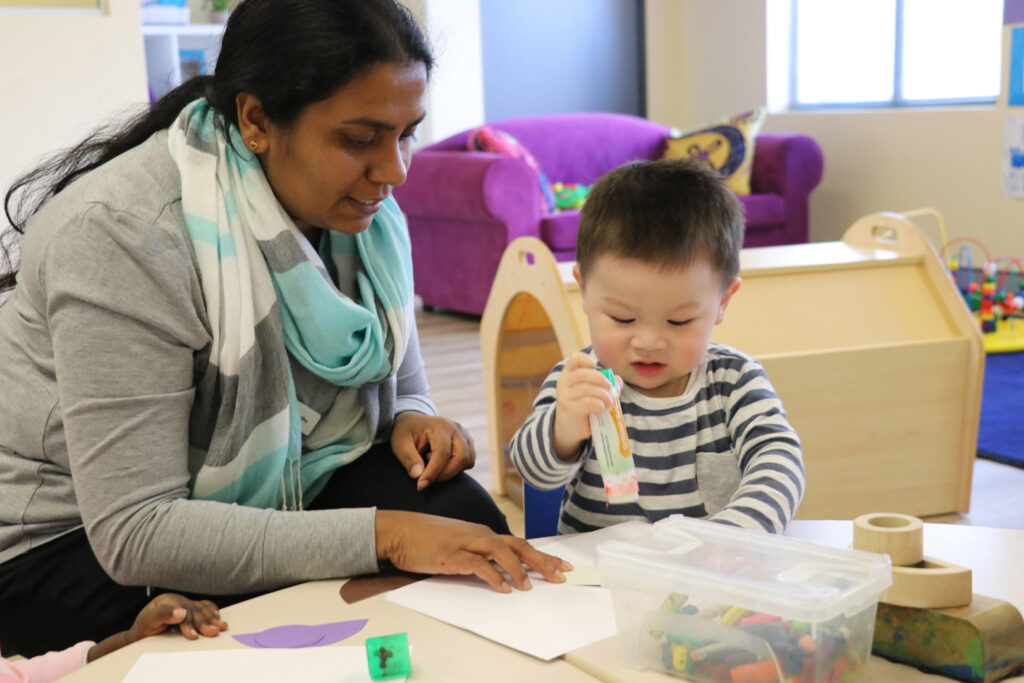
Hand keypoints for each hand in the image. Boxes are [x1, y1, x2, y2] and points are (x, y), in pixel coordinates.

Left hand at [88, 593, 227, 660]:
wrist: (142, 633)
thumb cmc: (143, 629)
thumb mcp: (147, 622)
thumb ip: (162, 615)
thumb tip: (181, 612)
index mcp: (166, 599)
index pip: (181, 610)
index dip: (189, 622)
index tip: (193, 635)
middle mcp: (177, 599)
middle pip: (194, 610)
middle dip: (204, 622)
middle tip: (212, 633)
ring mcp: (185, 603)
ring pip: (201, 609)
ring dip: (212, 618)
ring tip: (220, 627)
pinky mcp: (190, 608)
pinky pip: (204, 606)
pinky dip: (211, 611)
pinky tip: (217, 617)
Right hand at [375, 510, 572, 592]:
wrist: (399, 531)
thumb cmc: (427, 539)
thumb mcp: (459, 544)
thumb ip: (479, 556)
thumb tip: (500, 574)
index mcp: (484, 533)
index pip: (520, 544)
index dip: (542, 555)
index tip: (561, 566)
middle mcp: (480, 535)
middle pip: (518, 546)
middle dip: (541, 561)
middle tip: (560, 576)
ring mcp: (466, 543)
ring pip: (501, 552)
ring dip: (518, 569)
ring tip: (530, 587)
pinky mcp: (451, 554)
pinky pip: (477, 565)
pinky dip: (492, 576)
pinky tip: (503, 588)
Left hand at [391, 411, 474, 490]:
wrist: (414, 422)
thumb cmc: (406, 432)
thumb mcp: (400, 443)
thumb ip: (408, 459)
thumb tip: (418, 475)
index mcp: (440, 425)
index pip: (442, 453)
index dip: (432, 473)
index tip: (420, 486)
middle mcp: (456, 429)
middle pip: (461, 458)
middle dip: (444, 474)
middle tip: (426, 479)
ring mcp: (465, 435)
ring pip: (467, 461)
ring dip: (451, 471)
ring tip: (432, 465)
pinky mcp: (468, 443)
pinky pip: (469, 461)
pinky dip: (457, 468)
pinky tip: (441, 464)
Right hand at [552, 352, 614, 459]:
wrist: (569, 428)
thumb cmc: (583, 406)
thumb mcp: (594, 392)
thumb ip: (606, 384)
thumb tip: (618, 380)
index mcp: (569, 373)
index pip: (576, 358)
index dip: (588, 360)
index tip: (596, 367)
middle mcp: (564, 382)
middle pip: (583, 374)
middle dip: (601, 379)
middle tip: (610, 388)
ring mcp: (565, 396)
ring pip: (587, 389)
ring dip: (603, 395)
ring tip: (609, 403)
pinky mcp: (569, 409)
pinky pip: (587, 402)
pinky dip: (599, 405)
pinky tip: (601, 409)